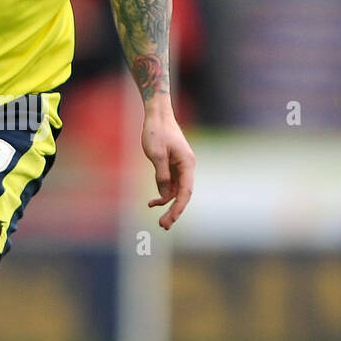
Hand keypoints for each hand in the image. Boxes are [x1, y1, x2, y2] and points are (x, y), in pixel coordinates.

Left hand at [142, 110, 194, 230]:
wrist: (157, 114)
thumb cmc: (157, 132)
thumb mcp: (156, 155)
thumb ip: (161, 176)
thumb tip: (165, 195)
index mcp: (187, 164)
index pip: (186, 191)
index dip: (178, 208)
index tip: (170, 220)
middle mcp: (187, 167)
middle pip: (183, 194)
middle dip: (174, 211)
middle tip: (163, 226)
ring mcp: (180, 166)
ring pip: (177, 191)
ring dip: (168, 204)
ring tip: (158, 219)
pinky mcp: (172, 165)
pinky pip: (170, 184)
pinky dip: (163, 194)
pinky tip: (153, 202)